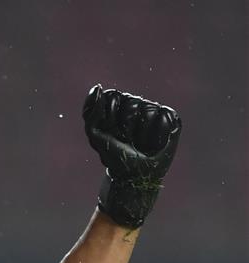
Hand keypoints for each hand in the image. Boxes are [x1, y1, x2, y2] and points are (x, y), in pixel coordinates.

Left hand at [82, 84, 181, 227]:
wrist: (132, 176)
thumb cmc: (112, 155)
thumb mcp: (94, 133)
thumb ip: (90, 110)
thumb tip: (99, 87)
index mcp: (121, 106)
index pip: (114, 96)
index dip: (110, 116)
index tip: (109, 131)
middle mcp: (138, 105)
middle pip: (131, 102)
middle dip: (124, 124)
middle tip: (124, 139)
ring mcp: (156, 112)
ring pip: (147, 109)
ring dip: (139, 131)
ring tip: (137, 142)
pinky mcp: (173, 120)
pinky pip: (165, 116)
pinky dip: (157, 131)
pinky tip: (150, 142)